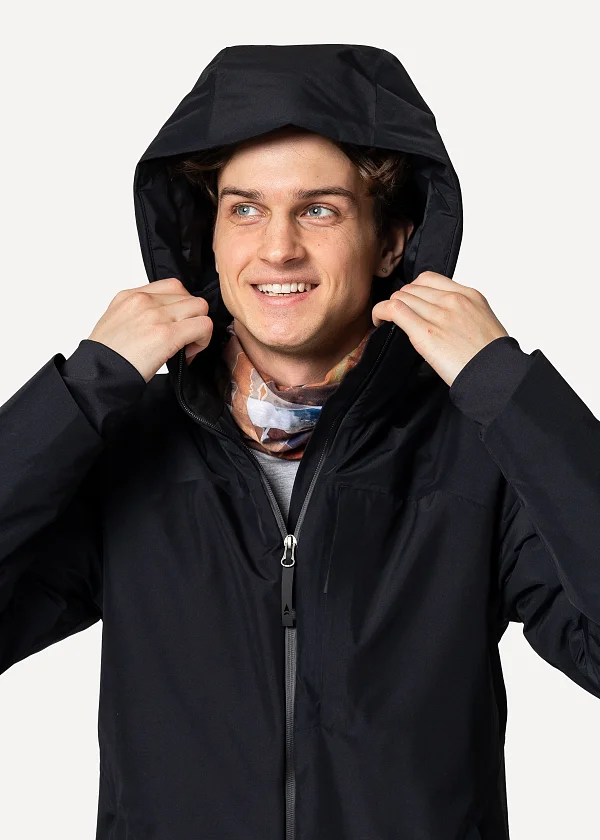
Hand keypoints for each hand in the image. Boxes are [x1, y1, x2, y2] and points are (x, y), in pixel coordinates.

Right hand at [88, 277, 212, 382]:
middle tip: (184, 339)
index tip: (176, 326)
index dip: (181, 306)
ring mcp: (156, 315)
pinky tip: (188, 355)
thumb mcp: (116, 323)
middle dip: (192, 317)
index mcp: (130, 296)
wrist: (96, 374)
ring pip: (200, 307)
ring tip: (187, 346)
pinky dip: (202, 340)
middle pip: (189, 295)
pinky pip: (203, 325)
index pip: (172, 286)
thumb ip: (139, 315)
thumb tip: (164, 321)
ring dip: (199, 327)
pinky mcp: (167, 333)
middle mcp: (144, 300)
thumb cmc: (105, 358)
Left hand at [371, 271, 508, 385]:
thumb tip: (442, 319)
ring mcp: (439, 314)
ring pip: (401, 296)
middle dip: (401, 300)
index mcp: (469, 295)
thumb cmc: (492, 358)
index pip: (429, 279)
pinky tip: (378, 321)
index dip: (414, 291)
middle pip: (412, 288)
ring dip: (389, 307)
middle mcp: (453, 300)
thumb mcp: (482, 323)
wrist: (497, 375)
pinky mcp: (426, 332)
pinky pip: (394, 310)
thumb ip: (462, 314)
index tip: (410, 304)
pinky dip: (380, 312)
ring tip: (385, 321)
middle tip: (397, 317)